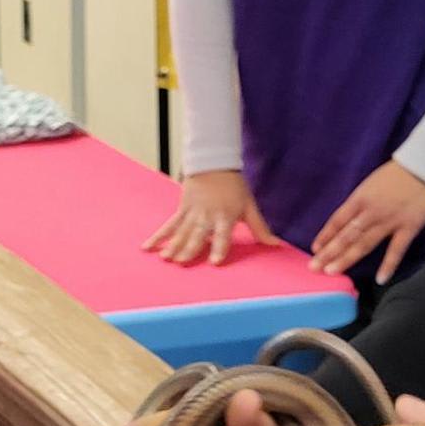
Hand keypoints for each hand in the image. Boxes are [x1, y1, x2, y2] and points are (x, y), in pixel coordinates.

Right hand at [143, 170, 280, 266]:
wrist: (213, 162)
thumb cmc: (234, 186)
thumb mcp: (249, 206)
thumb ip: (260, 227)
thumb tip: (276, 245)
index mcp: (225, 215)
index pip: (222, 234)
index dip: (219, 248)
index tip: (215, 262)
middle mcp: (207, 215)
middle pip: (197, 234)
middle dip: (190, 249)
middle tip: (181, 263)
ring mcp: (192, 212)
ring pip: (181, 231)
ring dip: (172, 245)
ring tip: (165, 258)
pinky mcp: (181, 209)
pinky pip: (169, 225)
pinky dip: (158, 236)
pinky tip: (148, 247)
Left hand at [309, 160, 424, 282]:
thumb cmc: (396, 174)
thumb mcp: (370, 184)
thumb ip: (359, 203)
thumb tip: (345, 221)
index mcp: (360, 199)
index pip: (338, 221)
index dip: (325, 236)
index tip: (315, 250)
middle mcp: (371, 212)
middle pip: (347, 235)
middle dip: (329, 252)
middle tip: (315, 268)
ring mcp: (390, 221)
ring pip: (365, 243)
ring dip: (347, 258)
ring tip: (333, 272)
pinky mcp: (409, 227)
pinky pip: (397, 249)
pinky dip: (389, 265)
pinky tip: (380, 279)